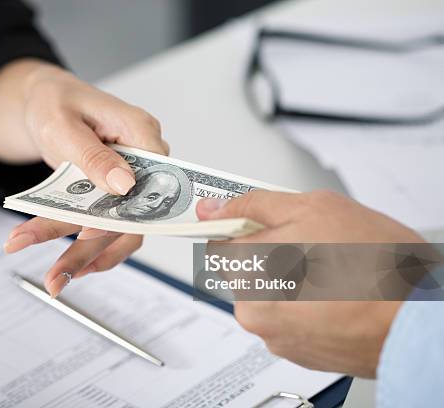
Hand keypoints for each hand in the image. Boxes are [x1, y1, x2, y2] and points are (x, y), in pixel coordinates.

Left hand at [0, 62, 167, 296]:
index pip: (149, 179)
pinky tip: (68, 266)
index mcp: (140, 132)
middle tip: (58, 275)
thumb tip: (124, 184)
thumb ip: (92, 154)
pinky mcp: (116, 195)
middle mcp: (143, 160)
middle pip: (131, 213)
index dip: (126, 211)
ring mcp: (131, 180)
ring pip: (119, 229)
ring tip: (53, 279)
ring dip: (85, 256)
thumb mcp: (63, 124)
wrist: (44, 103)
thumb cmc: (55, 102)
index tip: (89, 231)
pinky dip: (85, 247)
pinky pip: (108, 226)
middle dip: (91, 247)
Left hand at [196, 190, 424, 376]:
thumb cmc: (376, 266)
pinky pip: (287, 317)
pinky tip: (334, 295)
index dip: (241, 226)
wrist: (415, 324)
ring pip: (268, 292)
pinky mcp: (294, 351)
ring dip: (289, 279)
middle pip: (244, 267)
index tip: (259, 222)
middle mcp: (251, 308)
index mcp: (246, 269)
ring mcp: (273, 334)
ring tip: (331, 272)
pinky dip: (302, 305)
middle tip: (312, 243)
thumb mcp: (313, 208)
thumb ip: (254, 205)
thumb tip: (213, 207)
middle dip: (270, 251)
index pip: (218, 240)